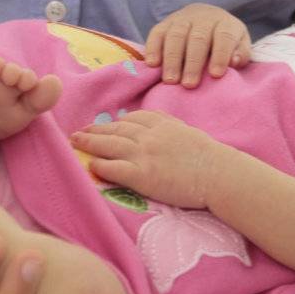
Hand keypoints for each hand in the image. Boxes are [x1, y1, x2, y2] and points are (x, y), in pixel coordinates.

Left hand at [70, 109, 224, 208]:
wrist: (217, 173)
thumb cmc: (208, 156)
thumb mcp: (186, 132)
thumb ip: (167, 127)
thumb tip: (154, 128)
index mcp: (161, 123)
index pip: (132, 118)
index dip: (115, 122)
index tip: (103, 125)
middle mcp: (149, 135)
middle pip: (116, 129)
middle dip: (95, 130)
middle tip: (78, 132)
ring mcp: (144, 153)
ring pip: (110, 145)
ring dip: (90, 143)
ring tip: (77, 143)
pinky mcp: (143, 175)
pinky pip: (115, 168)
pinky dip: (101, 165)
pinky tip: (91, 166)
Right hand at [144, 4, 252, 86]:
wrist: (207, 18)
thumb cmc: (225, 41)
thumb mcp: (239, 44)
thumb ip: (240, 54)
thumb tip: (234, 61)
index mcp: (225, 23)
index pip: (224, 36)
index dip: (220, 54)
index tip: (216, 74)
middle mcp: (203, 18)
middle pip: (198, 38)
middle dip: (193, 62)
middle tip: (189, 85)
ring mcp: (182, 19)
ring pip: (176, 35)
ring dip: (172, 59)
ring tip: (170, 81)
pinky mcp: (164, 23)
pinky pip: (157, 33)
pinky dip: (153, 48)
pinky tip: (153, 65)